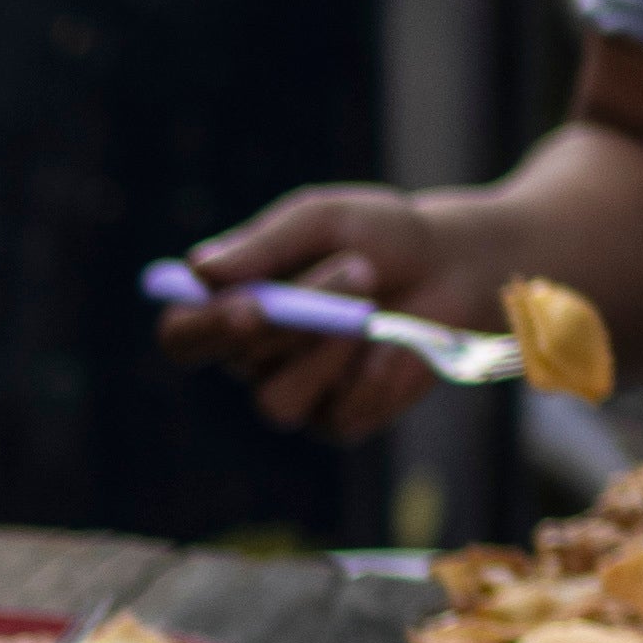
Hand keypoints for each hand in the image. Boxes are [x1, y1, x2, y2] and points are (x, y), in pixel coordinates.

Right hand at [150, 186, 503, 453]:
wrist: (459, 269)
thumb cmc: (382, 237)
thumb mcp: (326, 222)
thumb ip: (265, 246)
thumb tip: (199, 270)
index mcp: (233, 305)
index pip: (183, 336)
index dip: (201, 329)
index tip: (248, 303)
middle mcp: (255, 358)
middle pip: (239, 361)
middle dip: (297, 316)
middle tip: (356, 268)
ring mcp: (297, 394)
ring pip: (280, 401)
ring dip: (332, 349)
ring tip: (377, 303)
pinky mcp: (341, 420)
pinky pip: (341, 413)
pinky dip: (375, 373)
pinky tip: (398, 342)